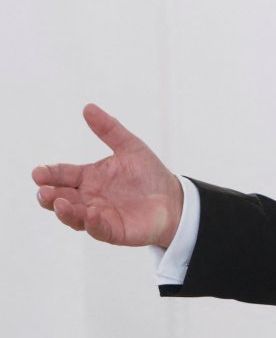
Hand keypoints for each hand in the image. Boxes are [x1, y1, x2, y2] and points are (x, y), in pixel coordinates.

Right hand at [32, 104, 183, 248]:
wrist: (174, 199)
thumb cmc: (149, 174)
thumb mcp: (130, 147)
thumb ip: (109, 129)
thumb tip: (88, 107)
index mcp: (88, 177)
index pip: (62, 175)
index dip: (49, 174)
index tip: (38, 172)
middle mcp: (88, 197)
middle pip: (61, 197)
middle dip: (49, 195)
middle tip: (43, 190)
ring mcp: (98, 215)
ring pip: (74, 216)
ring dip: (65, 210)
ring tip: (60, 202)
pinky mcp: (113, 230)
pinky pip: (98, 229)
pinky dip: (92, 223)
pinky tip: (90, 214)